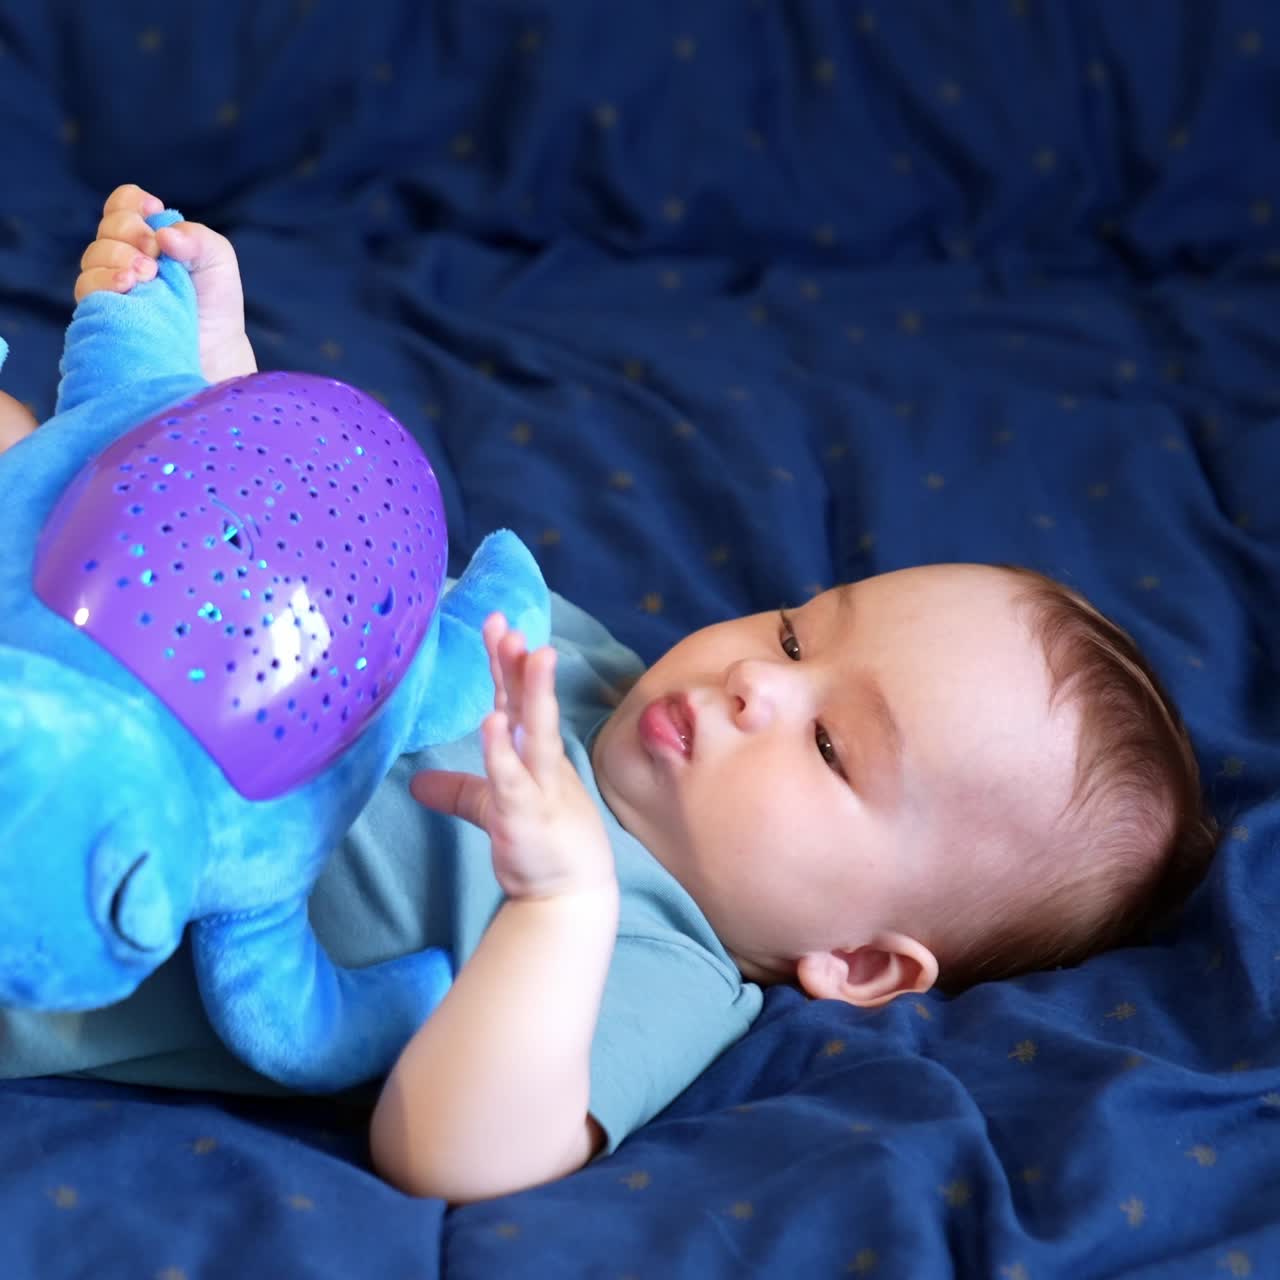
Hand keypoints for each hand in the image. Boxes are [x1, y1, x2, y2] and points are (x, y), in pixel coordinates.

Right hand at [74, 183, 257, 383]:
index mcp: (149, 238)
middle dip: (130, 231)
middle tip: (155, 253)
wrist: (215, 351)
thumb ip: (198, 238)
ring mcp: (111, 284)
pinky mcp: (103, 311)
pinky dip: (104, 280)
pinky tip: (127, 285)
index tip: (154, 210)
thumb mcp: (218, 261)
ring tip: (147, 274)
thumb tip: (164, 234)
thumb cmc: (216, 304)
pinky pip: (87, 287)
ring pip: (93, 255)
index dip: (131, 202)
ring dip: (117, 256)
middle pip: (108, 227)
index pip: (123, 205)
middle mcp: (125, 256)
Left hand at [410, 614, 615, 901]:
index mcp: (532, 755)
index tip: (496, 623)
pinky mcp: (529, 815)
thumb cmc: (541, 848)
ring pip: (535, 730)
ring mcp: (538, 786)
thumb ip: (460, 792)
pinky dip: (501, 751)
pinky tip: (492, 722)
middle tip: (508, 625)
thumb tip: (417, 784)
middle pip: (528, 703)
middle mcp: (539, 762)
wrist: (569, 898)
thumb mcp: (494, 810)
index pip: (516, 699)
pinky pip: (513, 778)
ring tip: (527, 651)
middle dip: (519, 663)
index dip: (506, 662)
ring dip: (531, 690)